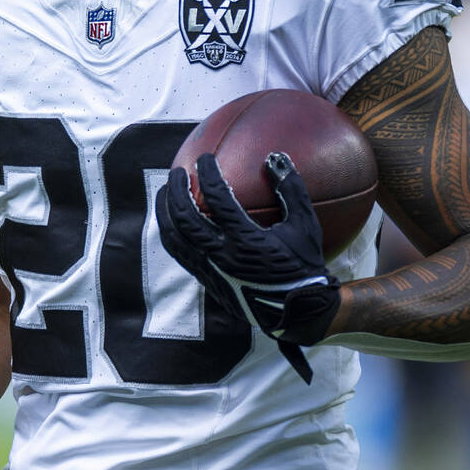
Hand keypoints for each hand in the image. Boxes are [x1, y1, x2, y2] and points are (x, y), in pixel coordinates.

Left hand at [156, 152, 341, 380]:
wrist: (300, 311)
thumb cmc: (304, 264)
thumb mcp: (305, 226)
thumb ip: (291, 190)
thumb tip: (277, 157)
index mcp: (245, 240)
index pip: (217, 199)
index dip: (208, 174)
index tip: (204, 158)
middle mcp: (222, 256)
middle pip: (184, 218)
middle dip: (175, 191)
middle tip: (177, 172)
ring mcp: (211, 271)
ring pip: (175, 239)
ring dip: (165, 213)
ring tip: (165, 194)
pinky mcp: (207, 282)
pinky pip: (181, 255)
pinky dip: (173, 234)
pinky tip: (175, 222)